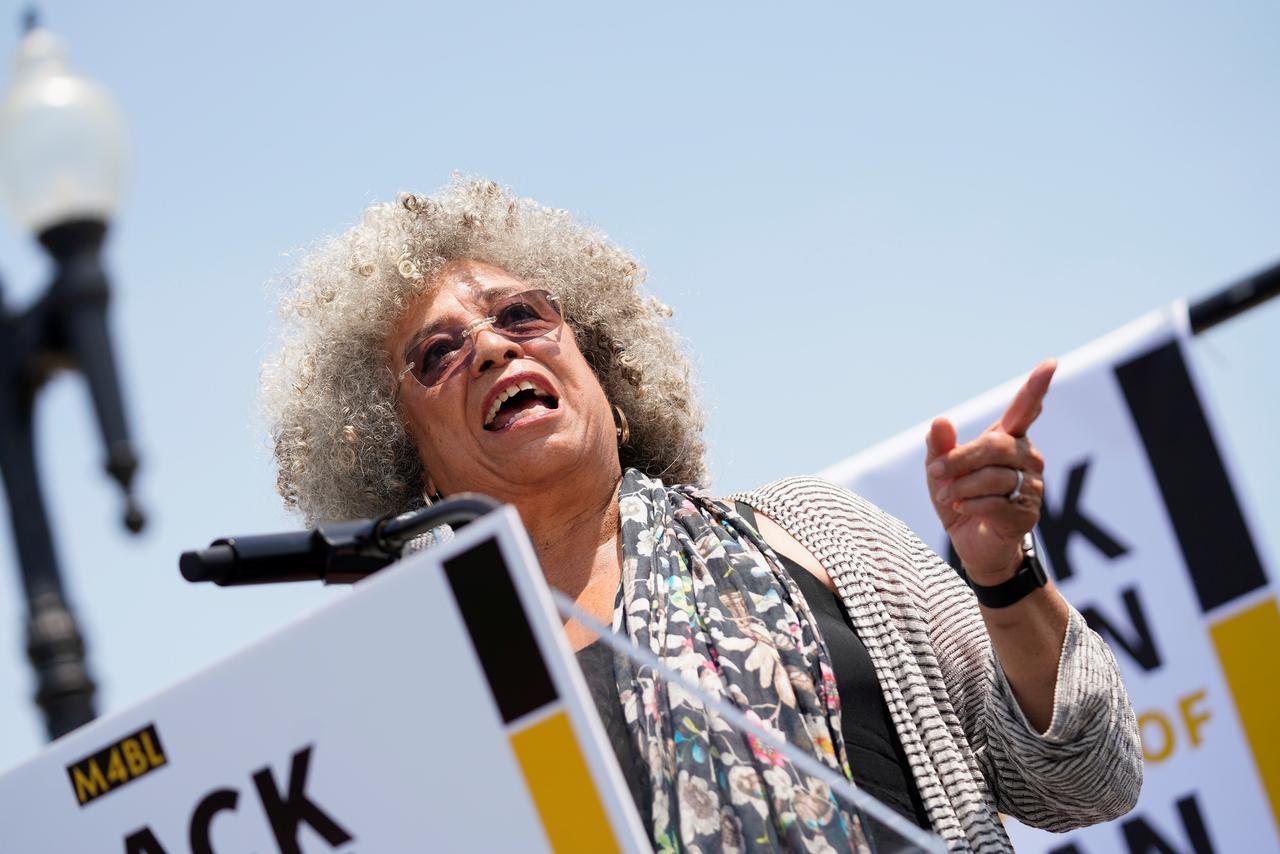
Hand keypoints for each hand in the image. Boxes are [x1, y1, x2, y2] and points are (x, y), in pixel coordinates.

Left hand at [925, 359, 1055, 583]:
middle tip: (935, 472)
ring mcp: (1031, 486)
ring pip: (993, 476)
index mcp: (1007, 441)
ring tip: (947, 496)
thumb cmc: (960, 500)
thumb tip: (940, 421)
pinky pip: (994, 502)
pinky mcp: (1027, 513)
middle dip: (959, 459)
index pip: (1024, 410)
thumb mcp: (940, 472)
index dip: (1036, 388)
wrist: (973, 545)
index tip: (1051, 364)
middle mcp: (1026, 458)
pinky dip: (970, 505)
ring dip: (960, 487)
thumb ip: (939, 447)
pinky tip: (962, 510)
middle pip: (995, 446)